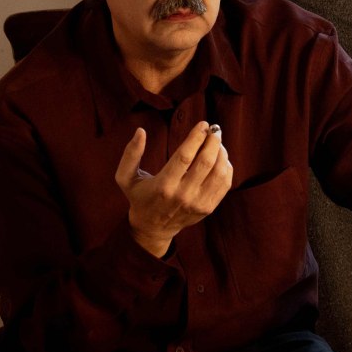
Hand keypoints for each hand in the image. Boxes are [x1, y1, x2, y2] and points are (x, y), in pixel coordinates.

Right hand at [115, 123, 231, 255]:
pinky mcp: (208, 208)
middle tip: (214, 129)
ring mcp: (197, 203)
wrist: (153, 228)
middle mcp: (182, 195)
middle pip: (205, 162)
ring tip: (217, 142)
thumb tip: (140, 131)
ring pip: (219, 173)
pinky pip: (224, 184)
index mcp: (163, 185)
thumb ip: (130, 154)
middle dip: (213, 141)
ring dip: (222, 153)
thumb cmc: (140, 196)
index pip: (185, 156)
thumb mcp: (126, 177)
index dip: (196, 137)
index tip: (203, 124)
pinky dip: (226, 167)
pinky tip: (220, 157)